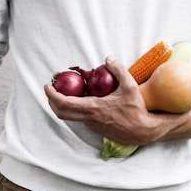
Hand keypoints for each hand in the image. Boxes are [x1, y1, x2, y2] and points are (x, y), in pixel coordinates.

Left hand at [44, 57, 161, 145]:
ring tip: (64, 91)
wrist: (142, 131)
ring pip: (69, 116)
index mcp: (92, 108)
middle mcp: (88, 118)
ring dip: (62, 104)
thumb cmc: (136, 109)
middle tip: (51, 88)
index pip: (64, 103)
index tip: (48, 86)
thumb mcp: (130, 86)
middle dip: (52, 101)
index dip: (52, 95)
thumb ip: (119, 70)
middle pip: (60, 112)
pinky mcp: (94, 127)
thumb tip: (108, 58)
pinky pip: (79, 117)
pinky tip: (80, 97)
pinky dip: (74, 108)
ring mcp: (90, 124)